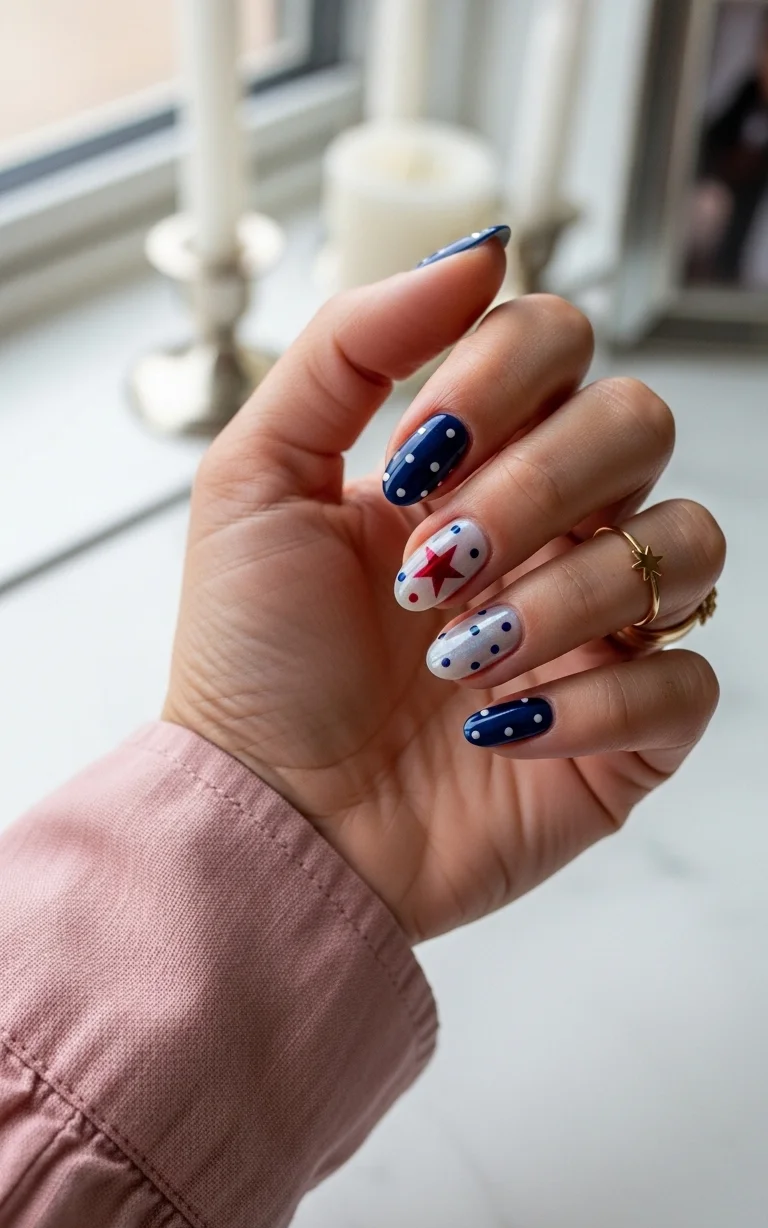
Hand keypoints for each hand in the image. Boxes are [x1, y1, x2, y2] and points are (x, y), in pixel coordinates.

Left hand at [164, 238, 723, 940]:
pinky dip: (598, 701)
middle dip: (532, 489)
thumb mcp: (254, 482)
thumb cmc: (254, 663)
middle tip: (430, 569)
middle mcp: (549, 530)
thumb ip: (351, 348)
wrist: (267, 820)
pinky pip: (688, 680)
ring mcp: (596, 627)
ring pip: (687, 545)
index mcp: (473, 461)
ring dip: (567, 595)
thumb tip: (478, 252)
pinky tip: (503, 731)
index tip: (412, 459)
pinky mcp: (627, 730)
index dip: (501, 379)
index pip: (559, 343)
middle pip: (637, 426)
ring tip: (459, 660)